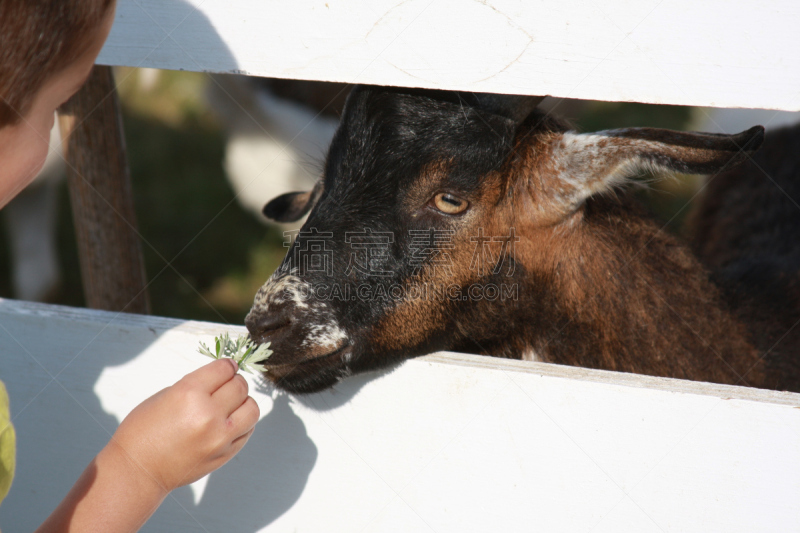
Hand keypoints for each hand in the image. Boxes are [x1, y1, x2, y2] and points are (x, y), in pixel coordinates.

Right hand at [106, 358, 259, 492]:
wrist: (138, 471)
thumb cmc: (143, 433)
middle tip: (228, 384)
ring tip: (232, 404)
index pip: (224, 369)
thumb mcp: (164, 396)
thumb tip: (218, 380)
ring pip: (251, 408)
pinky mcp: (225, 453)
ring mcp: (219, 436)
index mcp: (189, 393)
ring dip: (243, 402)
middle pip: (240, 386)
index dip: (227, 366)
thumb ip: (194, 386)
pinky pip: (248, 430)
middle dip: (234, 381)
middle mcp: (208, 414)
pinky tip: (230, 421)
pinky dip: (243, 422)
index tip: (228, 366)